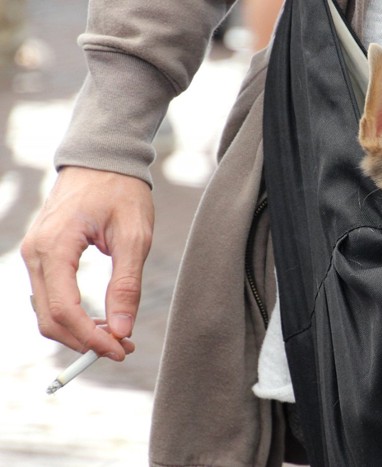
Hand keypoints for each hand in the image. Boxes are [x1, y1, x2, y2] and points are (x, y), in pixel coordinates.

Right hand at [21, 167, 153, 359]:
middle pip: (49, 318)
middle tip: (123, 348)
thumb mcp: (134, 237)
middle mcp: (34, 254)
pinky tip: (101, 320)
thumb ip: (126, 285)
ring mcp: (34, 255)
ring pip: (47, 311)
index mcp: (54, 247)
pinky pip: (50, 297)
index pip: (64, 310)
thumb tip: (121, 330)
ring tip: (118, 336)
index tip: (120, 350)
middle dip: (85, 341)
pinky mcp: (43, 256)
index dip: (91, 338)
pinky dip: (73, 315)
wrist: (103, 159)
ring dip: (79, 331)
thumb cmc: (121, 191)